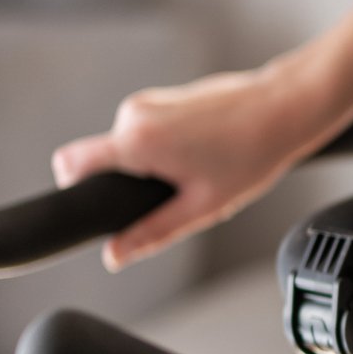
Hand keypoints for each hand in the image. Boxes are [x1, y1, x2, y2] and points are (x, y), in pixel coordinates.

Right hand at [52, 66, 346, 270]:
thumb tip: (116, 256)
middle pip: (107, 162)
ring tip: (202, 169)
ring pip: (130, 148)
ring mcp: (147, 101)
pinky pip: (147, 133)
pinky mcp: (161, 98)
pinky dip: (167, 148)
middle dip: (134, 183)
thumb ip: (152, 232)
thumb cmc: (249, 155)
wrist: (282, 109)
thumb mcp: (200, 207)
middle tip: (184, 189)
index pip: (70, 163)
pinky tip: (205, 152)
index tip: (99, 205)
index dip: (74, 189)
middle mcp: (133, 114)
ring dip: (155, 165)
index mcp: (136, 140)